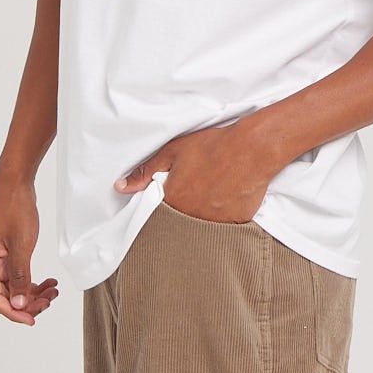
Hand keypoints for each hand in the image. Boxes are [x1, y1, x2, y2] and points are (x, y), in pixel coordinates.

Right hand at [0, 176, 58, 324]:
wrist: (16, 184)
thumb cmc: (15, 210)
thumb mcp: (21, 245)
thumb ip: (20, 276)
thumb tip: (19, 304)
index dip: (13, 312)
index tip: (32, 319)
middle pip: (6, 296)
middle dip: (28, 303)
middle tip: (49, 301)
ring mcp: (0, 260)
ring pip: (15, 288)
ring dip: (34, 294)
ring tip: (54, 291)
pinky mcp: (10, 255)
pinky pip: (21, 277)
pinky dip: (35, 283)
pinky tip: (50, 282)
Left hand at [113, 119, 273, 222]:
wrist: (252, 149)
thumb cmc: (213, 146)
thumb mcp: (173, 152)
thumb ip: (144, 172)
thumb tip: (120, 187)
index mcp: (173, 200)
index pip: (158, 215)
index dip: (163, 204)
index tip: (171, 195)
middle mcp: (191, 216)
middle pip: (180, 221)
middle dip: (184, 209)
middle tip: (197, 189)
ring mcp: (215, 222)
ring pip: (201, 225)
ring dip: (203, 213)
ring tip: (212, 192)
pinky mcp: (235, 223)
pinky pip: (224, 225)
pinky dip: (223, 215)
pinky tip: (227, 198)